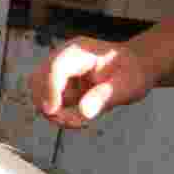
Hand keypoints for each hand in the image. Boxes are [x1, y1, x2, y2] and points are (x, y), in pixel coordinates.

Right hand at [31, 36, 161, 127]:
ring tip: (77, 121)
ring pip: (39, 89)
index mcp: (80, 51)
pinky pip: (47, 98)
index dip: (50, 89)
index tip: (52, 112)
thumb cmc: (133, 73)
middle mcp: (63, 57)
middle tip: (71, 122)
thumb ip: (105, 96)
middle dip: (48, 102)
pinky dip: (58, 111)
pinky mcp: (58, 82)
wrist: (134, 68)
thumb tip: (84, 113)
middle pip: (39, 77)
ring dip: (52, 109)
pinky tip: (77, 117)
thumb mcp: (127, 85)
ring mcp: (58, 69)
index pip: (56, 67)